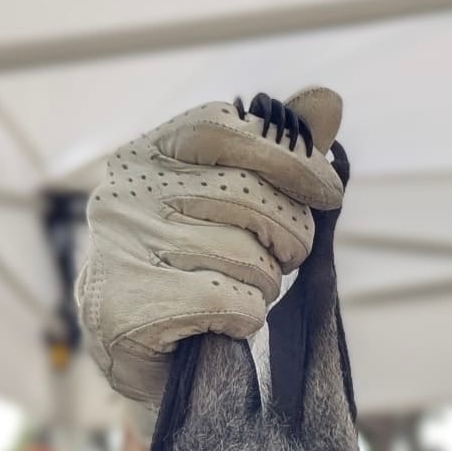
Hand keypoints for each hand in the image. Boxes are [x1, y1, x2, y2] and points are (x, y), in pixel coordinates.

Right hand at [76, 88, 345, 403]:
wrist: (135, 348)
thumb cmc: (194, 268)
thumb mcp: (234, 203)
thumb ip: (277, 152)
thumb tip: (328, 101)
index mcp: (148, 155)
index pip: (228, 128)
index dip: (290, 157)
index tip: (327, 191)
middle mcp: (127, 192)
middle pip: (249, 197)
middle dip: (287, 237)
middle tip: (279, 260)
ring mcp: (123, 248)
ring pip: (246, 256)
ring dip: (263, 286)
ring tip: (238, 292)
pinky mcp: (132, 306)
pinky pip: (231, 302)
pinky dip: (244, 318)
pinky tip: (222, 323)